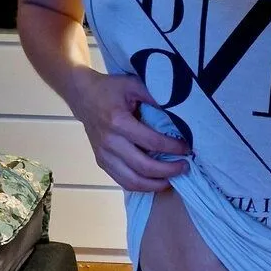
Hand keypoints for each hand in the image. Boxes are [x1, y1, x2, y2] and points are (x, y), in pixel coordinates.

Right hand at [69, 69, 189, 192]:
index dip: (173, 148)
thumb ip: (154, 96)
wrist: (83, 96)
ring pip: (132, 181)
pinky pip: (123, 182)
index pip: (152, 142)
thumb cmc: (111, 90)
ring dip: (155, 185)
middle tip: (184, 167)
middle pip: (143, 167)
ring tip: (171, 180)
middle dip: (168, 171)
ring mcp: (104, 155)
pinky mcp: (102, 162)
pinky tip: (155, 182)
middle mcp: (110, 143)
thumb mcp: (133, 84)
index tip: (187, 149)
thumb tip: (179, 111)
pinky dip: (141, 186)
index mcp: (118, 122)